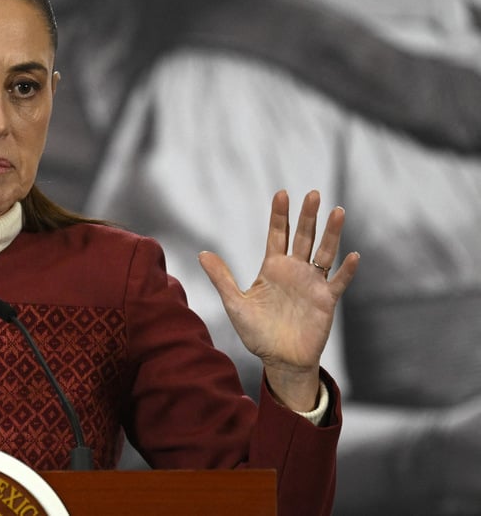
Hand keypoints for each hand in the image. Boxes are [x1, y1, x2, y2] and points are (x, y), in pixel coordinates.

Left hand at [199, 190, 359, 409]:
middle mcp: (294, 271)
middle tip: (313, 193)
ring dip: (331, 233)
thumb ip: (222, 278)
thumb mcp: (235, 303)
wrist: (278, 359)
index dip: (279, 215)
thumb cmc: (257, 332)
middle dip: (308, 216)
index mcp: (272, 268)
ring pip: (324, 253)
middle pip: (303, 237)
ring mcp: (312, 284)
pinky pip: (338, 282)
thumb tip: (201, 253)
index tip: (281, 193)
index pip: (277, 235)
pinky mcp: (326, 301)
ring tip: (338, 211)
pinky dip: (346, 270)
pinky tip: (352, 255)